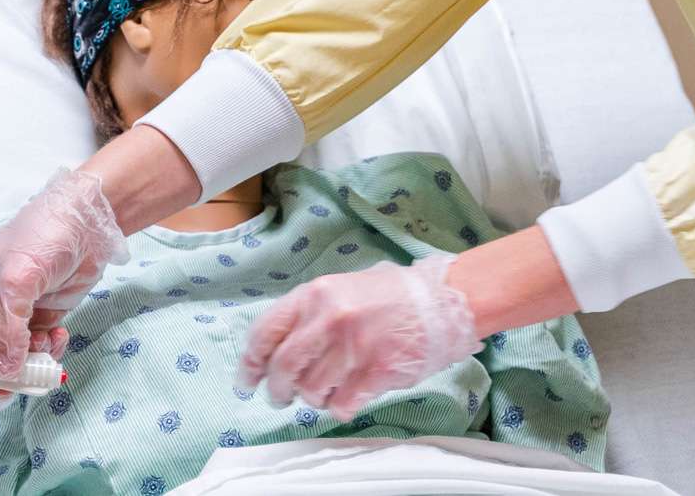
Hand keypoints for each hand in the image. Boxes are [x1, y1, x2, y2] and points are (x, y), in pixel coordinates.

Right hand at [0, 167, 128, 400]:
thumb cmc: (43, 236)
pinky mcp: (41, 321)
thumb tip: (3, 371)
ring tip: (46, 347)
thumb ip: (7, 329)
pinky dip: (48, 354)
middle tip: (16, 386)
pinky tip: (59, 337)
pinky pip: (37, 353)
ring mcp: (15, 319)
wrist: (89, 223)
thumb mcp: (17, 281)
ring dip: (27, 367)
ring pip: (10, 364)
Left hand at [236, 252, 481, 419]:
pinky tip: (349, 397)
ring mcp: (354, 346)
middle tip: (282, 397)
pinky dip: (339, 407)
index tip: (247, 380)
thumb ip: (312, 313)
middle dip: (278, 389)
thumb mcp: (345, 288)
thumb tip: (278, 348)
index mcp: (317, 294)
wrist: (447, 300)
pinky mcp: (377, 371)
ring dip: (313, 398)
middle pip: (284, 367)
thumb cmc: (395, 295)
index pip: (266, 331)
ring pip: (311, 391)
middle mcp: (330, 318)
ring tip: (326, 390)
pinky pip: (341, 404)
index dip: (251, 361)